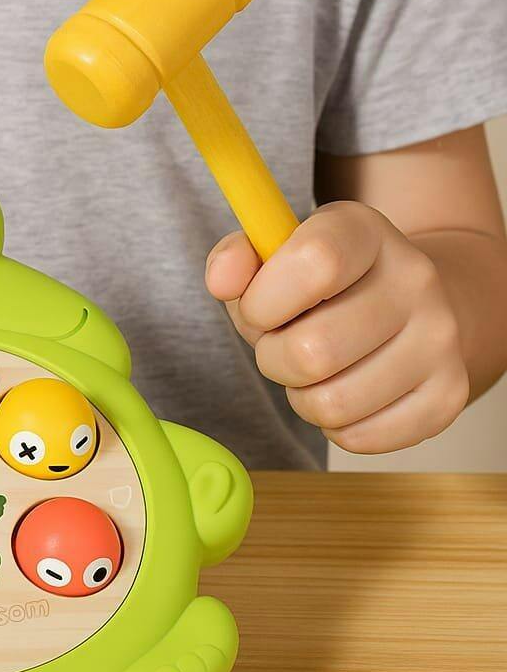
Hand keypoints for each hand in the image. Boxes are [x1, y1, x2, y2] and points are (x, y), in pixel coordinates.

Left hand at [205, 202, 469, 453]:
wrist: (412, 307)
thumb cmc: (323, 289)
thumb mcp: (276, 257)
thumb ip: (236, 260)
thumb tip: (223, 279)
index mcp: (366, 233)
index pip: (315, 261)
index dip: (265, 300)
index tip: (259, 308)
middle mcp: (415, 281)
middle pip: (312, 351)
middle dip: (273, 359)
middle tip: (283, 345)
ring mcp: (439, 340)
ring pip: (332, 404)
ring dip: (302, 396)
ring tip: (313, 371)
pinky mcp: (448, 396)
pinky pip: (359, 437)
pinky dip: (335, 426)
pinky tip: (343, 392)